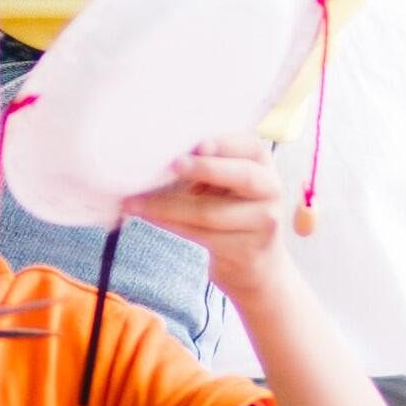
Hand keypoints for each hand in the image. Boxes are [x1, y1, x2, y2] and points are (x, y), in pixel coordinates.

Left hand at [120, 135, 292, 306]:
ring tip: (135, 200)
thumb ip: (210, 162)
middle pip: (242, 177)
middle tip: (173, 163)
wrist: (254, 263)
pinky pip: (199, 234)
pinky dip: (169, 223)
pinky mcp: (243, 251)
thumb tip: (163, 150)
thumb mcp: (229, 181)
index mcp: (265, 164)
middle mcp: (271, 191)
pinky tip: (146, 215)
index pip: (251, 146)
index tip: (198, 143)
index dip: (225, 144)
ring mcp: (261, 223)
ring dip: (167, 205)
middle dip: (206, 169)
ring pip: (210, 212)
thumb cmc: (231, 209)